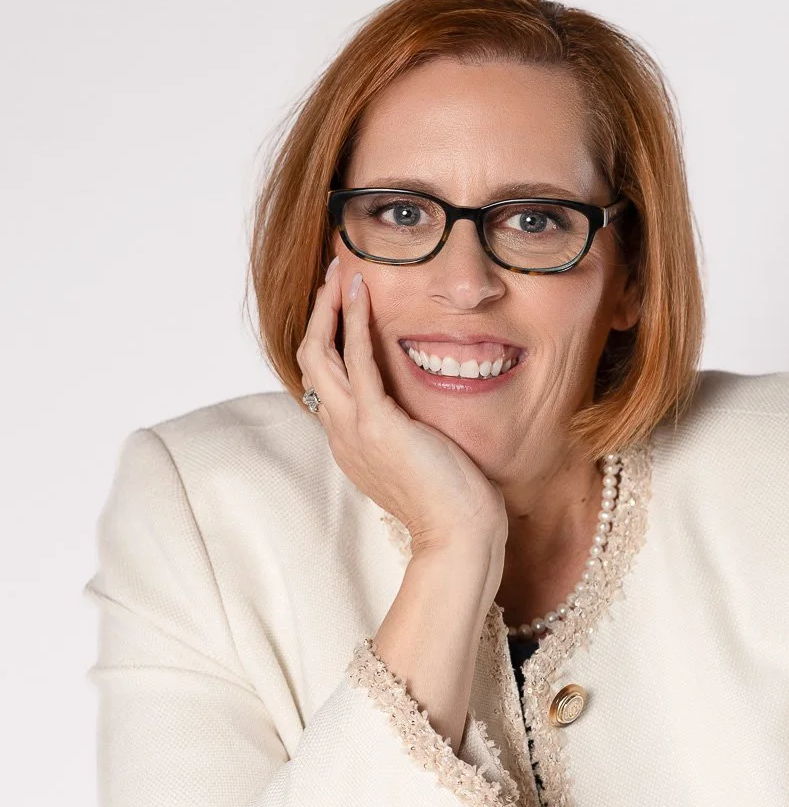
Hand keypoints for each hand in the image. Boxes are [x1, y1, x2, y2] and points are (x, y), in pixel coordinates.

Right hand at [296, 258, 507, 556]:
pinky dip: (354, 322)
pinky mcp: (378, 425)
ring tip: (341, 270)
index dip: (328, 337)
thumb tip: (419, 411)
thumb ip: (408, 431)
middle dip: (320, 313)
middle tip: (333, 273)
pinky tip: (361, 292)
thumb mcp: (420, 458)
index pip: (325, 380)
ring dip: (329, 307)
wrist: (459, 536)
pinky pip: (356, 362)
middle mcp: (341, 434)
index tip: (341, 304)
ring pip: (321, 355)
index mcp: (349, 442)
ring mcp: (353, 430)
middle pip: (311, 360)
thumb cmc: (453, 504)